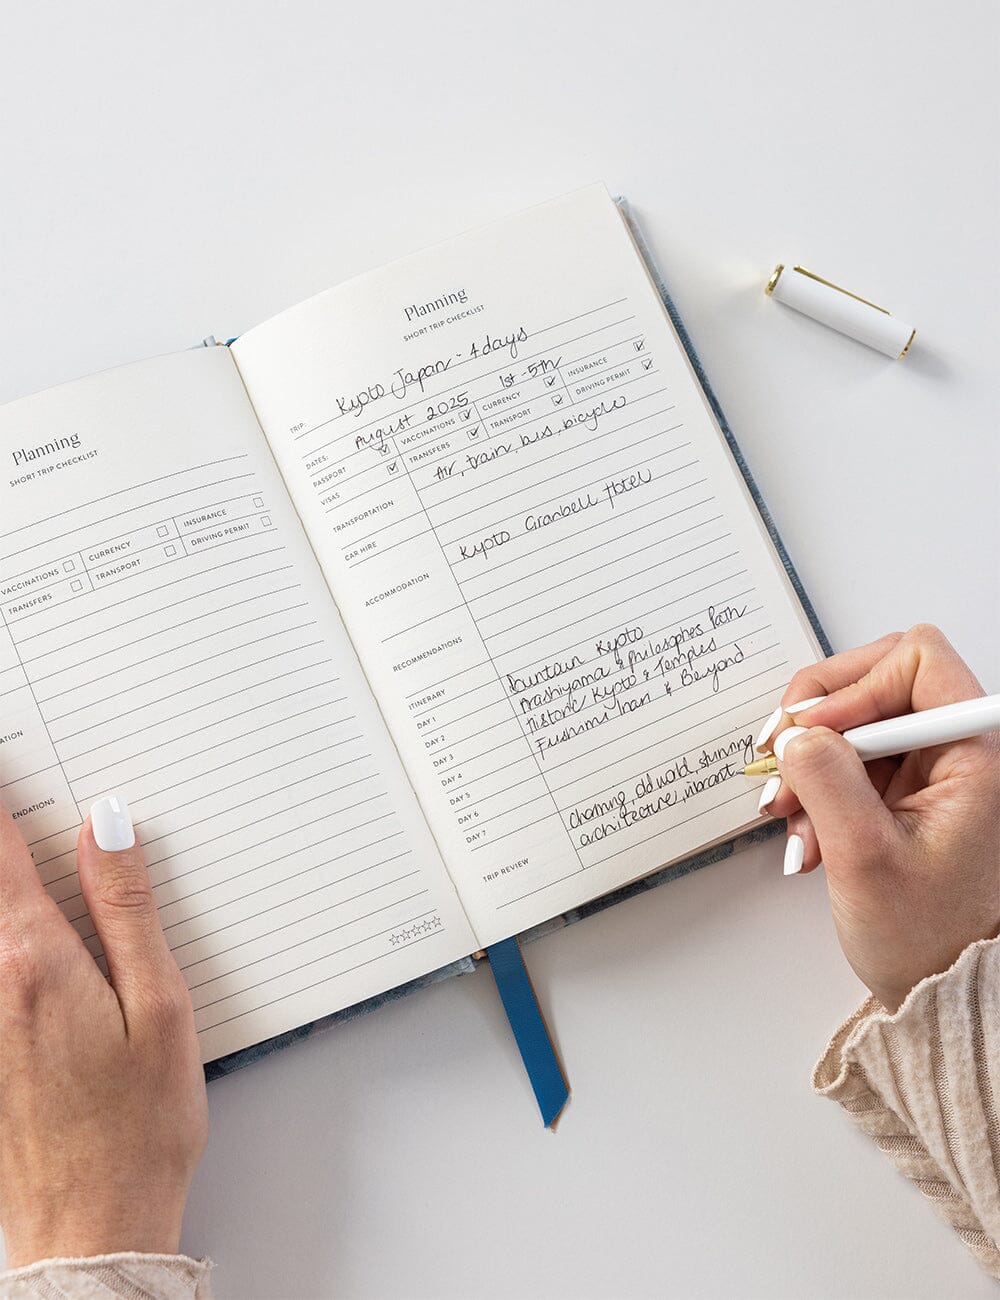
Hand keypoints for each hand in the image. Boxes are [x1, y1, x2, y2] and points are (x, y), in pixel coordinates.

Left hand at [0, 797, 207, 1267]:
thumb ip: (128, 907)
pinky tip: (29, 923)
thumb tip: (108, 826)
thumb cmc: (138, 1124)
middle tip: (18, 789)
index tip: (8, 751)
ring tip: (31, 863)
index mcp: (33, 960)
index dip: (0, 792)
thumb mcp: (161, 1006)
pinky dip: (3, 926)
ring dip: (1, 880)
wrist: (89, 1227)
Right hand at [758, 625, 999, 1011]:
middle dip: (819, 720)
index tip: (810, 733)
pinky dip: (815, 787)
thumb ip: (827, 781)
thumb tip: (794, 733)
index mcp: (975, 753)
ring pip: (854, 723)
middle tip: (778, 756)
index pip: (915, 660)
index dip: (854, 686)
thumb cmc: (928, 937)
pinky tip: (805, 830)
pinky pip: (848, 760)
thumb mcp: (865, 858)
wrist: (940, 989)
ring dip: (809, 761)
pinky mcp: (904, 790)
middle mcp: (957, 749)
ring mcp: (930, 769)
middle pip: (878, 680)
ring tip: (788, 814)